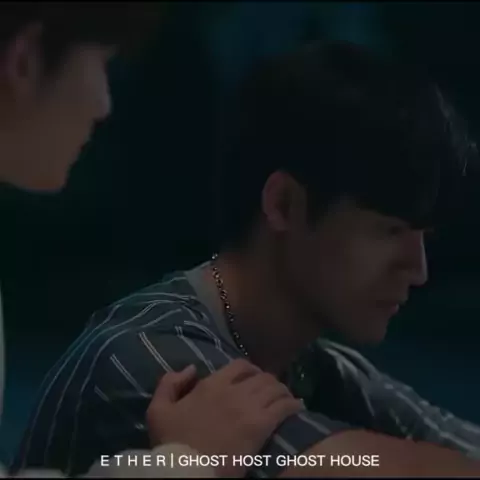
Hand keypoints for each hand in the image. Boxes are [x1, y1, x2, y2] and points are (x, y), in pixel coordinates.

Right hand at [146, 359, 302, 476]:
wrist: (187, 471)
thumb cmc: (172, 444)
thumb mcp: (158, 410)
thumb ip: (169, 383)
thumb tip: (191, 369)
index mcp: (211, 385)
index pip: (240, 366)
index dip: (251, 370)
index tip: (254, 379)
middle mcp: (232, 391)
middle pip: (262, 376)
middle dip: (269, 382)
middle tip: (272, 391)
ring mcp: (248, 408)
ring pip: (275, 388)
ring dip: (283, 392)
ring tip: (286, 399)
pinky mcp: (260, 427)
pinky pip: (284, 407)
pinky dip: (293, 405)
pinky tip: (297, 408)